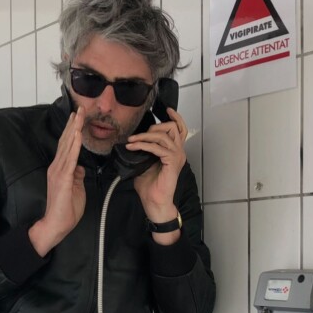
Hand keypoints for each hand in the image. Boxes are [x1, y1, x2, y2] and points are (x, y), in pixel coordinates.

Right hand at [28, 107, 85, 255]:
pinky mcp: (62, 178)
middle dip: (73, 123)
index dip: (72, 130)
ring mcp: (58, 171)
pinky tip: (77, 134)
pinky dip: (73, 145)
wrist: (56, 224)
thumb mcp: (76, 188)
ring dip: (74, 129)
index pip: (67, 145)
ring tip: (79, 115)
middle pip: (66, 141)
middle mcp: (57, 166)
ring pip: (67, 146)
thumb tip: (80, 167)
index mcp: (60, 168)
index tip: (77, 116)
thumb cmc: (66, 210)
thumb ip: (77, 176)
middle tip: (80, 108)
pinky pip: (70, 159)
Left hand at [128, 107, 187, 222]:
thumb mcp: (144, 163)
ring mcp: (177, 157)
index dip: (175, 117)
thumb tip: (133, 141)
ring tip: (132, 141)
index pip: (180, 129)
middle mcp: (179, 152)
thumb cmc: (150, 186)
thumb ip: (144, 151)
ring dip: (145, 136)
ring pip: (163, 136)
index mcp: (174, 151)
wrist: (154, 202)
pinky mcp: (172, 163)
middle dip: (153, 127)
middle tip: (137, 136)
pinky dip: (144, 145)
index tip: (166, 110)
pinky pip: (158, 147)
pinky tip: (134, 147)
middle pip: (172, 128)